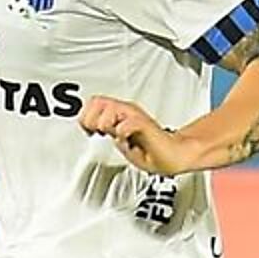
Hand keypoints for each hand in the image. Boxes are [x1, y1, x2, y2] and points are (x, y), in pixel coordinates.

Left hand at [79, 96, 202, 175]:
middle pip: (98, 101)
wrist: (172, 156)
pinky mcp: (146, 126)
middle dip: (92, 120)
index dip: (86, 117)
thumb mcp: (120, 139)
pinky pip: (130, 122)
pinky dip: (122, 130)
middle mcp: (127, 112)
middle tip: (99, 132)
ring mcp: (136, 117)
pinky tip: (124, 137)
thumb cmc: (151, 150)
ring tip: (112, 134)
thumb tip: (91, 126)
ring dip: (105, 124)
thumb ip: (107, 129)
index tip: (90, 131)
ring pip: (111, 108)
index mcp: (120, 114)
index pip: (94, 102)